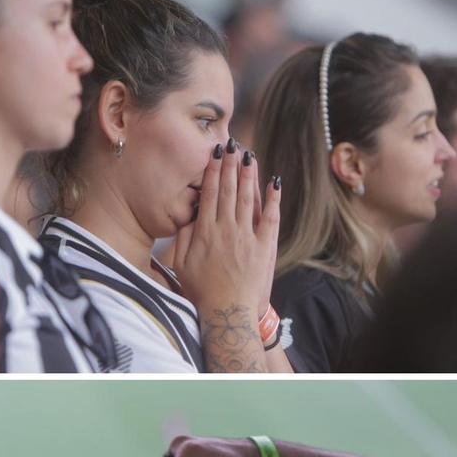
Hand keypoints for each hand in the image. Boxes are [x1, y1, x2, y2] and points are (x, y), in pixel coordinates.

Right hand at [171, 141, 279, 318]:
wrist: (226, 311)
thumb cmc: (200, 291)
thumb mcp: (181, 266)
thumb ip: (184, 238)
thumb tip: (189, 215)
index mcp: (205, 233)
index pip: (208, 194)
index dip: (212, 171)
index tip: (214, 154)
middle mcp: (226, 229)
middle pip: (228, 190)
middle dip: (230, 165)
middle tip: (232, 144)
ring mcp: (246, 236)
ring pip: (247, 197)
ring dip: (248, 174)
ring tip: (249, 155)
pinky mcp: (263, 245)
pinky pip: (269, 216)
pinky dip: (272, 198)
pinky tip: (274, 182)